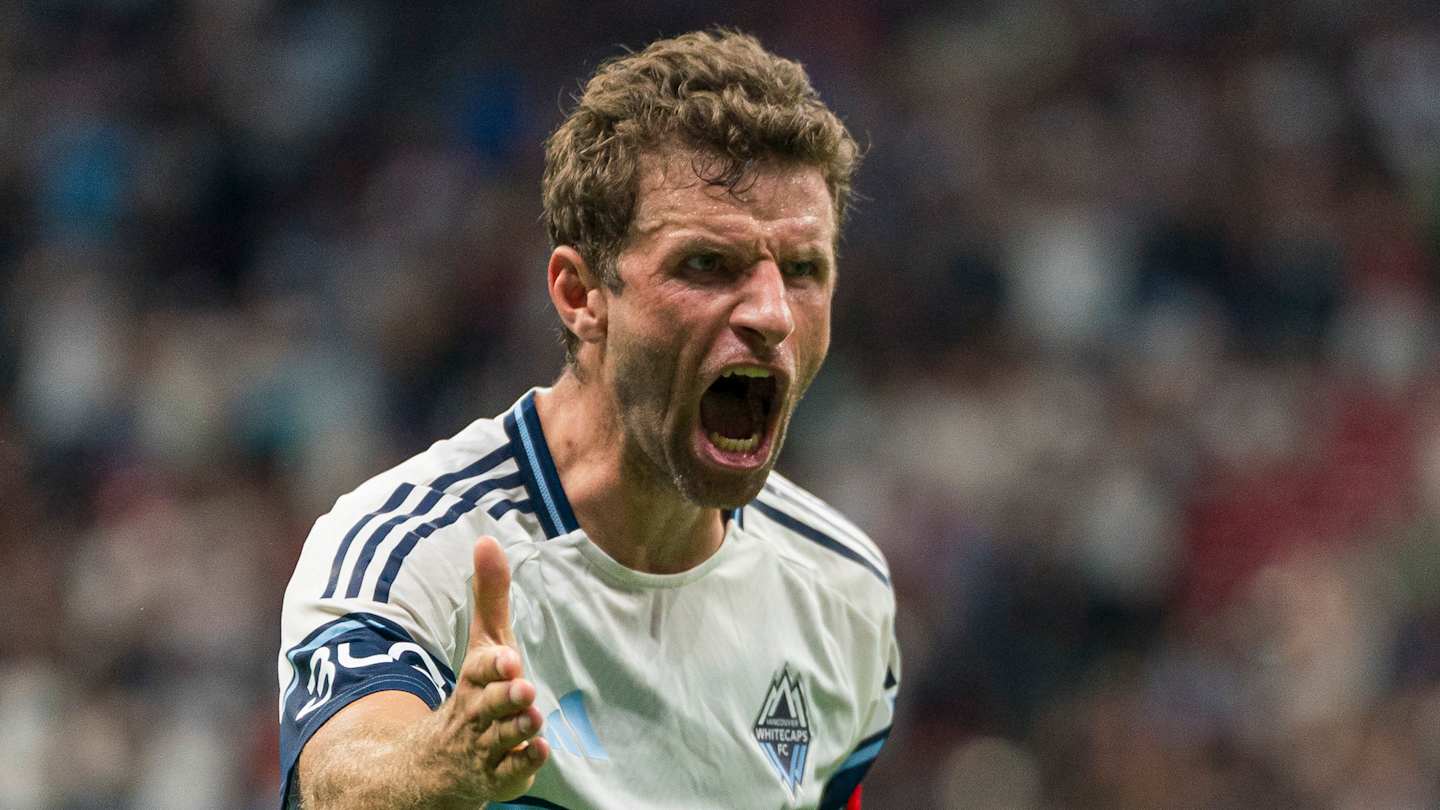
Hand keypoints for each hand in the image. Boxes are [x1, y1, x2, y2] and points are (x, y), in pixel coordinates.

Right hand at [435, 536, 548, 801]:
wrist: (442, 757)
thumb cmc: (477, 688)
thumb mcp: (484, 643)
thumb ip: (490, 596)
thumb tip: (487, 539)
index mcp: (475, 679)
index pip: (481, 670)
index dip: (494, 665)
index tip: (509, 658)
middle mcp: (477, 712)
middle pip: (490, 704)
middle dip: (505, 696)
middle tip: (524, 687)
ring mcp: (487, 745)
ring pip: (501, 737)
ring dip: (518, 728)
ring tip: (535, 717)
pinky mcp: (499, 774)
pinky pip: (510, 771)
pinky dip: (524, 762)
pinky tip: (541, 750)